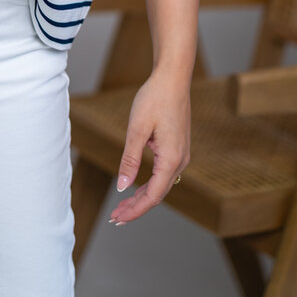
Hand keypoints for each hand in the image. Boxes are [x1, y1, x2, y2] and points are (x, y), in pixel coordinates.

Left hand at [109, 71, 190, 225]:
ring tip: (122, 206)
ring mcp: (181, 155)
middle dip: (136, 207)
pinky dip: (149, 184)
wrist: (173, 78)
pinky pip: (163, 174)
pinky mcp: (178, 148)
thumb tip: (123, 186)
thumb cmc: (155, 99)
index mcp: (172, 159)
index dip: (135, 210)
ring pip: (161, 185)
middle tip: (115, 217)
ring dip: (142, 197)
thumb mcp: (137, 129)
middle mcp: (180, 161)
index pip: (153, 196)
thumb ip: (130, 159)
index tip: (118, 218)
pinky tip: (136, 186)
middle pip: (157, 194)